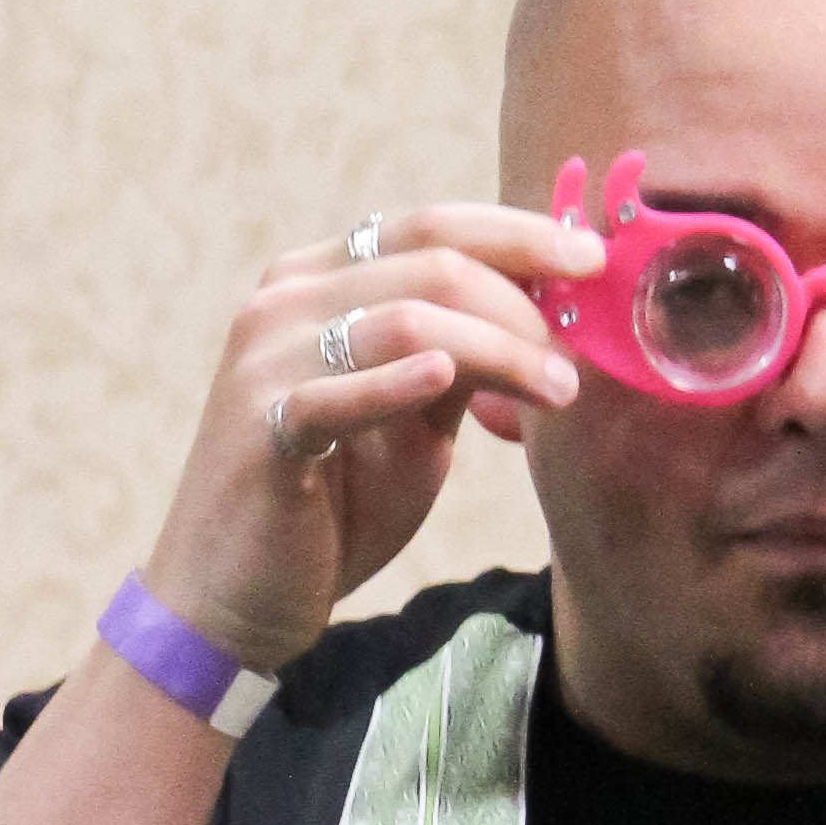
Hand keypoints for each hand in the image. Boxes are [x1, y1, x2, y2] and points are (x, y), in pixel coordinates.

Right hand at [137, 199, 605, 671]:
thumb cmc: (330, 511)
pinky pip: (338, 393)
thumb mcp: (413, 427)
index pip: (429, 226)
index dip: (517, 235)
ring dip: (498, 350)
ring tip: (558, 390)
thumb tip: (550, 324)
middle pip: (429, 260)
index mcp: (320, 280)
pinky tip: (450, 379)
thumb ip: (464, 369)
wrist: (233, 598)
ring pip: (404, 320)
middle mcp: (286, 300)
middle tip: (581, 350)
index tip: (592, 257)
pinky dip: (395, 384)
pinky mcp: (262, 427)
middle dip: (522, 299)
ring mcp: (266, 358)